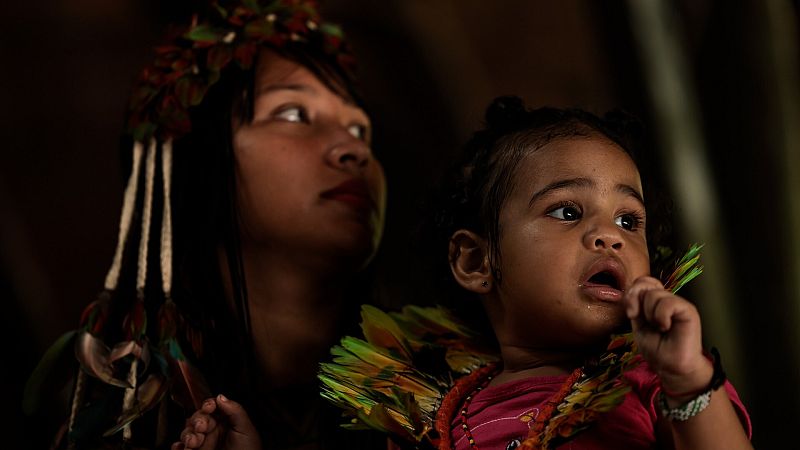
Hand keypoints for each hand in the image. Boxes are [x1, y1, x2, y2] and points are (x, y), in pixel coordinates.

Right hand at [171, 394, 261, 449]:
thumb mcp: (246, 430)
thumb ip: (235, 411)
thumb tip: (221, 397)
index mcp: (224, 422)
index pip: (211, 408)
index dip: (208, 405)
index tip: (209, 407)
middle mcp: (212, 431)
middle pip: (197, 419)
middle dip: (197, 421)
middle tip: (201, 427)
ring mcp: (203, 443)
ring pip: (187, 433)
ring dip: (188, 434)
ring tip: (194, 442)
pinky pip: (181, 448)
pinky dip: (178, 447)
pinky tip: (182, 447)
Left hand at [624, 276, 712, 400]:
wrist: (671, 367)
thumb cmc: (656, 349)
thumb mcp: (638, 324)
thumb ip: (635, 305)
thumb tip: (633, 291)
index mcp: (655, 302)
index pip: (643, 282)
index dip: (632, 292)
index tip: (631, 313)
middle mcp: (667, 300)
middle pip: (645, 284)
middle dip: (638, 303)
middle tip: (644, 321)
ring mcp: (678, 304)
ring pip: (654, 294)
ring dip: (650, 314)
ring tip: (660, 328)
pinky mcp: (688, 310)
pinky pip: (668, 302)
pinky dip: (661, 316)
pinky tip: (666, 327)